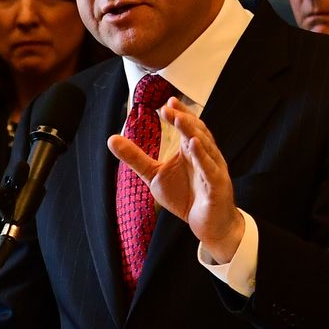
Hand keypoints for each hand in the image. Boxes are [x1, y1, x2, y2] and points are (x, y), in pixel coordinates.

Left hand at [109, 99, 243, 262]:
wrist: (209, 225)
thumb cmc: (186, 197)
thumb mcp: (155, 176)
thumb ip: (135, 158)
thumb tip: (111, 139)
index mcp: (191, 151)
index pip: (187, 126)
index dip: (179, 113)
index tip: (166, 102)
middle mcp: (205, 156)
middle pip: (196, 132)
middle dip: (183, 119)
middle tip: (168, 107)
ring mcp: (213, 170)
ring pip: (205, 147)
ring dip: (192, 132)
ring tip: (179, 119)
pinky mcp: (217, 186)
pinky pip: (210, 170)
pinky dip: (203, 157)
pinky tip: (193, 145)